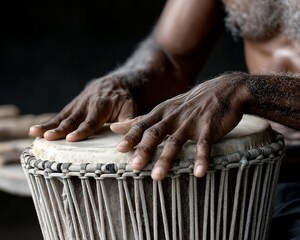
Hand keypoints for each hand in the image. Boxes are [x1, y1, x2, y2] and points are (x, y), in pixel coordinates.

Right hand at [29, 72, 139, 140]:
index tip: (70, 138)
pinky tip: (35, 131)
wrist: (115, 83)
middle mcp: (86, 104)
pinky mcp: (71, 107)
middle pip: (71, 119)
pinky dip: (47, 123)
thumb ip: (128, 121)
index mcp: (101, 106)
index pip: (90, 121)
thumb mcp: (131, 109)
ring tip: (33, 133)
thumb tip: (127, 135)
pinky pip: (58, 116)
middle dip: (59, 129)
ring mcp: (76, 105)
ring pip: (61, 117)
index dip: (81, 130)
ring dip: (47, 125)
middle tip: (47, 137)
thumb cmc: (124, 100)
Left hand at [111, 73, 249, 179]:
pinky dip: (201, 158)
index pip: (142, 125)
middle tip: (135, 166)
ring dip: (166, 159)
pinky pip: (204, 145)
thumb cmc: (190, 104)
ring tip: (157, 176)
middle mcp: (173, 117)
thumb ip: (140, 120)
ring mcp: (191, 122)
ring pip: (176, 141)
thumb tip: (114, 127)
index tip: (119, 149)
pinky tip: (198, 173)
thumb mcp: (164, 108)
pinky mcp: (209, 128)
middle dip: (144, 150)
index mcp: (161, 112)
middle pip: (155, 133)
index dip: (131, 136)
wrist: (225, 89)